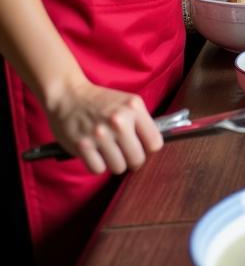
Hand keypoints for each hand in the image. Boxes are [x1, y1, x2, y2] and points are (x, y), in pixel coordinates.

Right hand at [47, 80, 163, 174]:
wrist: (69, 95)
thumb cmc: (101, 101)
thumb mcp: (128, 102)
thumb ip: (142, 122)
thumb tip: (152, 147)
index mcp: (134, 108)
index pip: (154, 143)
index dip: (149, 149)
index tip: (142, 148)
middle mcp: (119, 121)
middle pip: (137, 159)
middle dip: (133, 161)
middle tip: (126, 155)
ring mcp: (100, 134)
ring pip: (118, 167)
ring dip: (115, 164)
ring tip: (110, 153)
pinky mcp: (82, 146)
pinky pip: (98, 169)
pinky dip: (98, 165)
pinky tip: (96, 154)